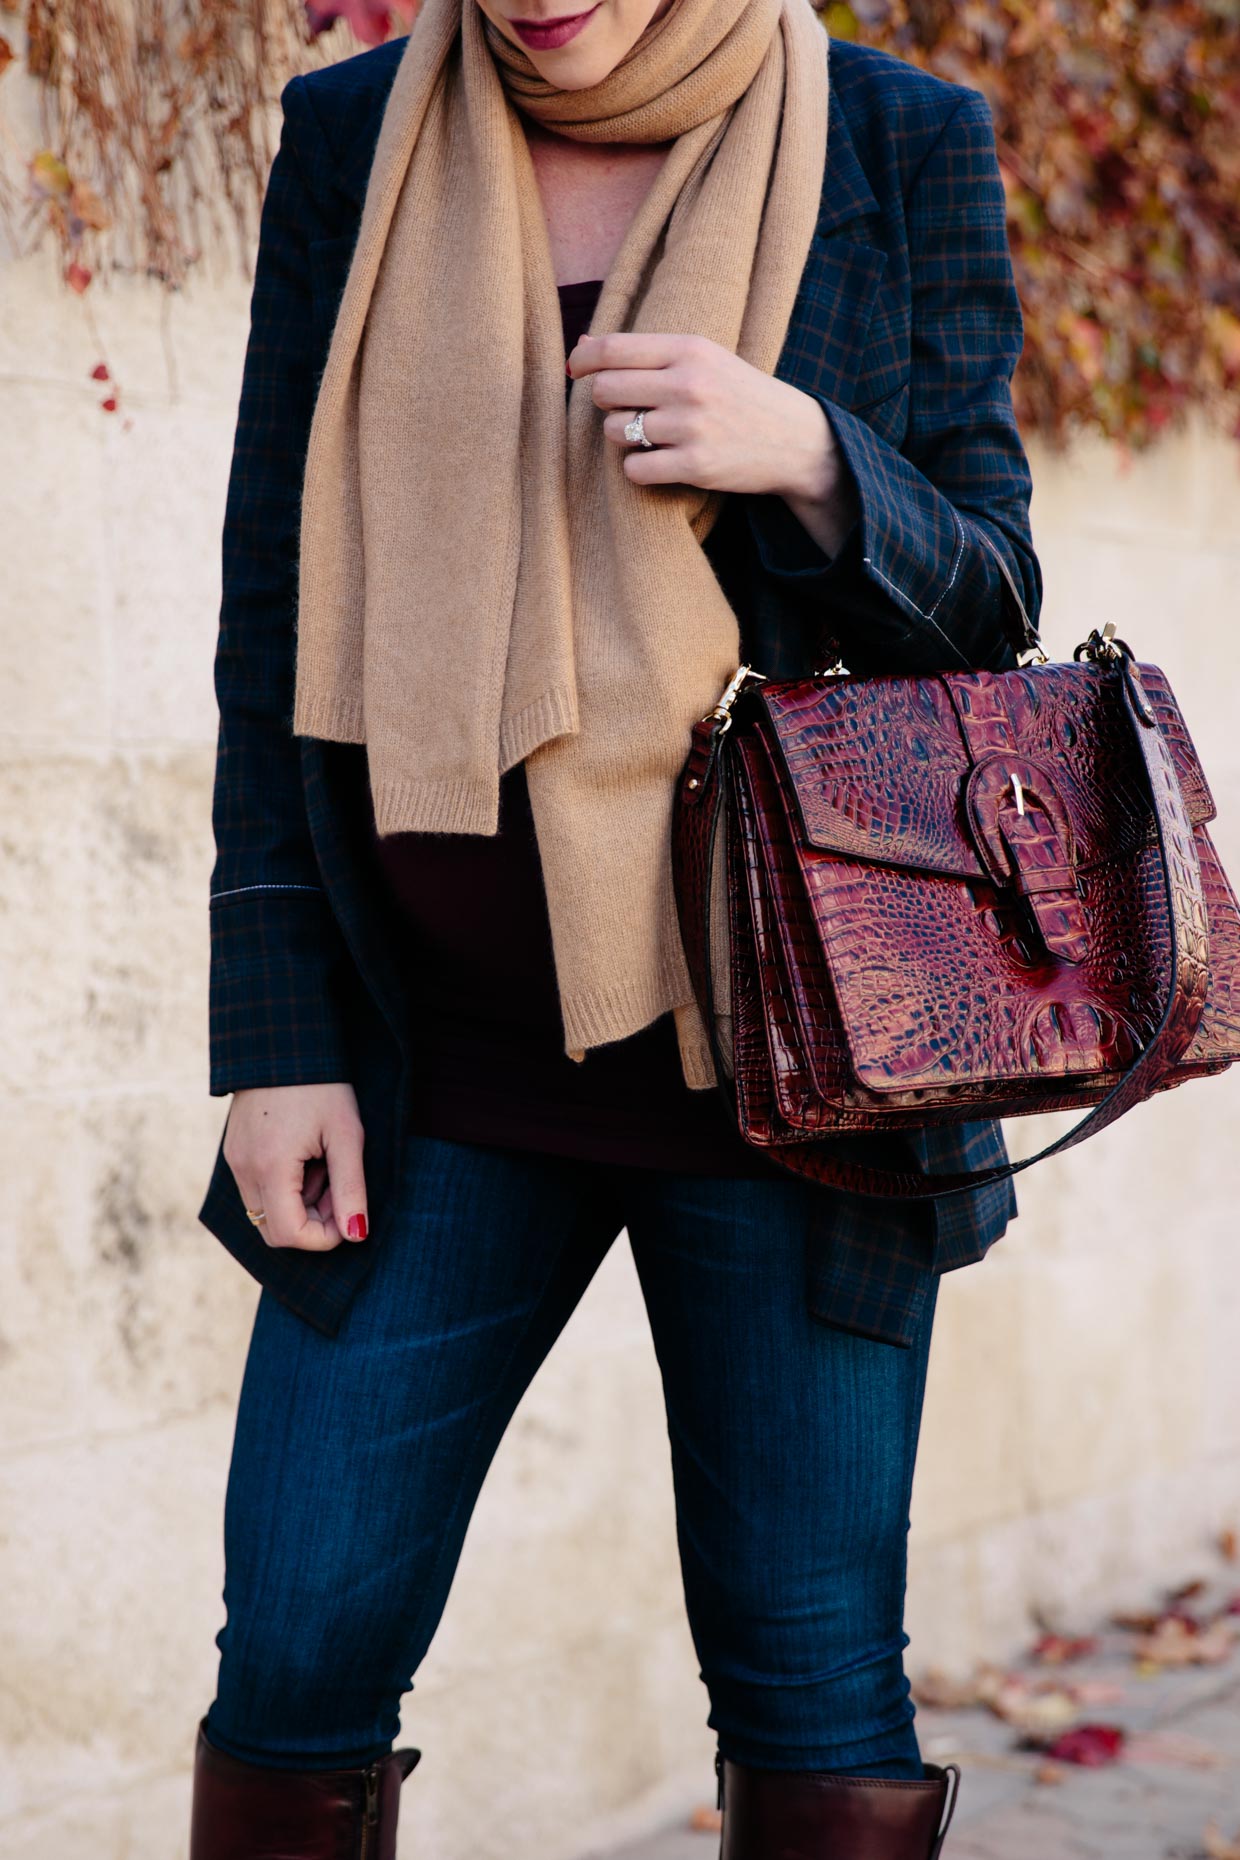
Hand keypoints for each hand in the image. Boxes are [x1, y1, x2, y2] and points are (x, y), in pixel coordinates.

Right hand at [223, 1082, 367, 1251]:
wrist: (283, 1042)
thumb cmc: (321, 1086)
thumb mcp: (346, 1134)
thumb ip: (350, 1188)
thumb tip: (356, 1234)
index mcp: (270, 1166)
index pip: (289, 1234)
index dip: (323, 1237)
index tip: (348, 1212)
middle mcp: (243, 1169)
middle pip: (273, 1231)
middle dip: (311, 1222)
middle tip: (338, 1187)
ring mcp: (234, 1161)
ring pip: (265, 1212)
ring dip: (298, 1204)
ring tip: (322, 1164)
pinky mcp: (234, 1152)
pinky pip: (257, 1189)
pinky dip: (283, 1188)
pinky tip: (305, 1157)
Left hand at [568, 331, 856, 553]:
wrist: (796, 440)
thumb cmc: (741, 395)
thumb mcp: (704, 359)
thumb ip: (647, 352)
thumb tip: (583, 343)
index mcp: (690, 348)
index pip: (612, 348)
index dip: (582, 360)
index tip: (574, 370)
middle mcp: (689, 384)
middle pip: (605, 389)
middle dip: (606, 401)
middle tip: (626, 407)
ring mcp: (691, 426)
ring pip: (615, 431)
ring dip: (622, 436)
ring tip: (652, 435)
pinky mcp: (694, 465)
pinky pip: (634, 469)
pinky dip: (638, 468)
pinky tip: (659, 461)